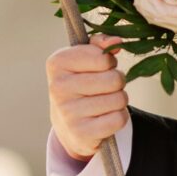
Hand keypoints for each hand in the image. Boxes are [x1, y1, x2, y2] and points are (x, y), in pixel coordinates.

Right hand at [48, 35, 128, 161]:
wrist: (67, 123)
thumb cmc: (80, 82)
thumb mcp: (85, 59)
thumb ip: (101, 44)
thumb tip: (117, 42)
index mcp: (57, 63)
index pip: (103, 57)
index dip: (109, 62)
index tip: (100, 68)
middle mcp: (58, 88)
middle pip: (114, 79)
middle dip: (117, 82)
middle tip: (106, 87)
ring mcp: (68, 113)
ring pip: (119, 99)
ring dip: (119, 100)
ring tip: (105, 102)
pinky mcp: (80, 133)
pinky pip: (118, 119)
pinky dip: (119, 118)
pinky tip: (106, 117)